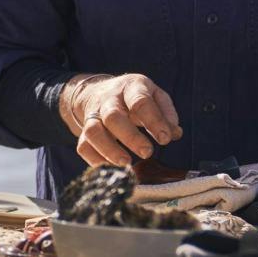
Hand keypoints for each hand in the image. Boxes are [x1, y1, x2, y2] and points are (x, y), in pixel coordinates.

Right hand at [60, 72, 181, 167]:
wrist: (98, 92)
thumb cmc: (134, 97)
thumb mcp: (154, 95)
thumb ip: (166, 113)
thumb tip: (174, 133)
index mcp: (130, 87)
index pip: (140, 101)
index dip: (153, 120)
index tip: (165, 139)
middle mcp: (108, 100)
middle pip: (112, 116)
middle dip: (130, 136)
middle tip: (147, 153)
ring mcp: (93, 115)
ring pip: (93, 131)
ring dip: (109, 150)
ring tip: (126, 164)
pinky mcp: (83, 131)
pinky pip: (83, 146)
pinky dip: (95, 160)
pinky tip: (111, 169)